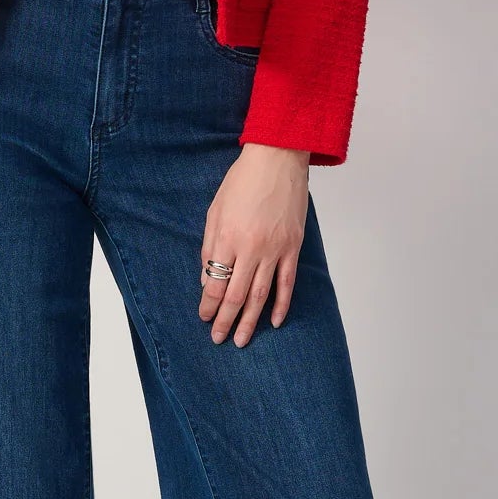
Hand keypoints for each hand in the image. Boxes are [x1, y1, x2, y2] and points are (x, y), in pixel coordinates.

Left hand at [199, 143, 309, 343]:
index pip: (215, 282)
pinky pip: (287, 282)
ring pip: (261, 294)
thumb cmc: (242, 181)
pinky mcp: (293, 246)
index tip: (203, 317)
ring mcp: (275, 248)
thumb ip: (210, 246)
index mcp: (227, 237)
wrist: (278, 158)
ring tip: (242, 340)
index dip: (209, 304)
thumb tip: (207, 279)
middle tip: (218, 339)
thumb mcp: (215, 210)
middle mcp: (251, 247)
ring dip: (250, 320)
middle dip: (225, 320)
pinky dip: (281, 304)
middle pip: (236, 295)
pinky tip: (273, 320)